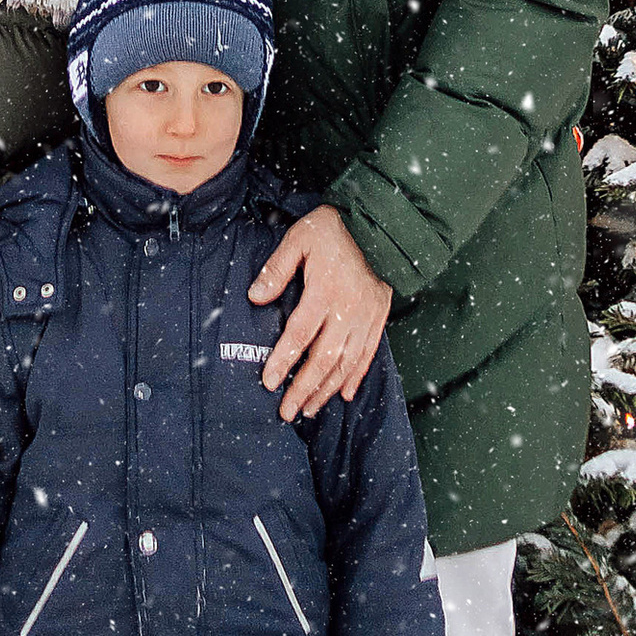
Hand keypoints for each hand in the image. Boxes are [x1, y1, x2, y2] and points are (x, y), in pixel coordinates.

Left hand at [250, 205, 392, 421]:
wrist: (380, 224)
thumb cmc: (334, 229)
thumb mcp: (299, 238)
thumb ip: (277, 268)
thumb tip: (255, 297)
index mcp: (325, 291)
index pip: (300, 334)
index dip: (283, 360)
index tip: (269, 382)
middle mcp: (348, 309)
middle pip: (324, 358)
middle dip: (303, 388)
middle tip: (286, 411)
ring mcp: (367, 316)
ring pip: (346, 363)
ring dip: (326, 389)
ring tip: (309, 409)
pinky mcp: (379, 317)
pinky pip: (368, 354)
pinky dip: (356, 376)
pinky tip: (343, 394)